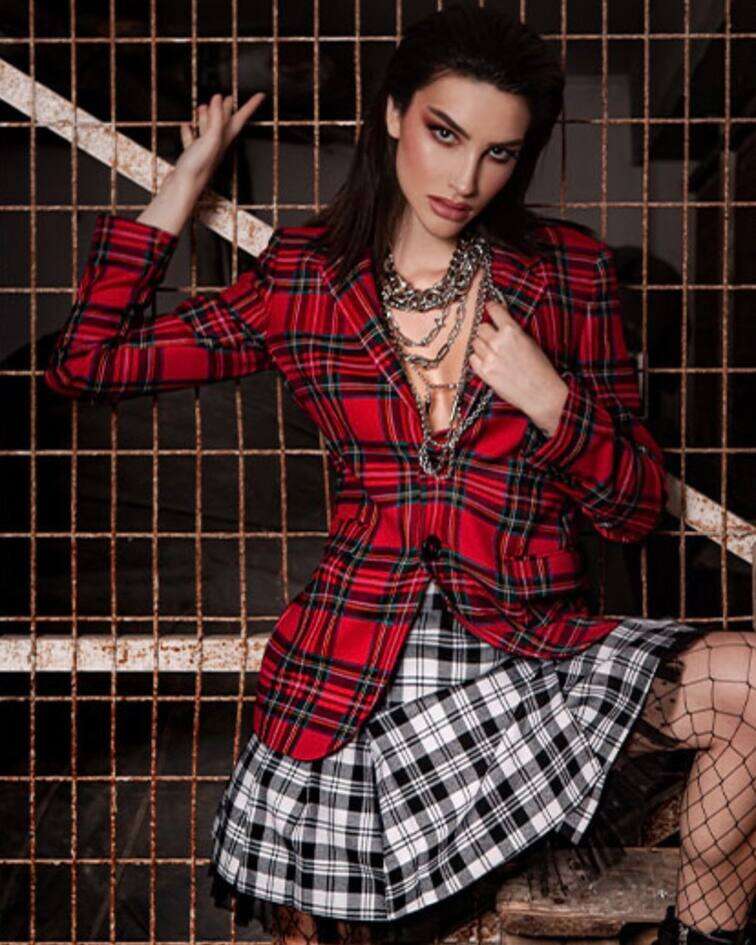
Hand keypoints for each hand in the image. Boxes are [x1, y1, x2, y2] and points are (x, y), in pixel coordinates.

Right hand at [175, 90, 266, 189]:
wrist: (182, 190)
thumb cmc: (198, 168)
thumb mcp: (211, 139)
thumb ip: (217, 118)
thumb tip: (218, 98)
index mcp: (224, 140)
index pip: (240, 118)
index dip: (250, 106)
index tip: (260, 95)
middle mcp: (217, 146)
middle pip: (224, 123)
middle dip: (226, 109)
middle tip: (229, 98)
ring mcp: (204, 152)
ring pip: (207, 131)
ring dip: (205, 118)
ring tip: (202, 106)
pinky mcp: (190, 158)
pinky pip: (191, 141)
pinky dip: (189, 132)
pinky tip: (186, 126)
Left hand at [469, 298, 568, 436]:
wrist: (541, 393)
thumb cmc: (540, 368)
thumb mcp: (529, 342)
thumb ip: (512, 331)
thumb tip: (499, 322)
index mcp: (512, 331)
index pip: (493, 310)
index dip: (491, 309)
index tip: (490, 308)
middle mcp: (498, 342)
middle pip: (481, 328)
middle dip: (486, 332)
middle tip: (493, 339)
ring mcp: (489, 357)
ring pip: (475, 342)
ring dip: (481, 346)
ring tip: (493, 353)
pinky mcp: (484, 372)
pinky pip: (472, 359)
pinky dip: (477, 359)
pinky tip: (488, 363)